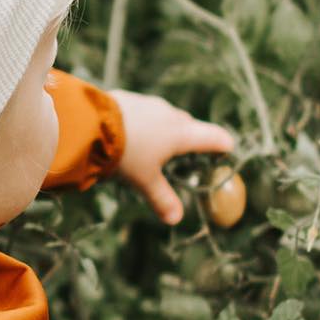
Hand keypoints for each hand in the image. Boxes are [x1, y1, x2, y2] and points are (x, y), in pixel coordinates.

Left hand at [108, 89, 235, 224]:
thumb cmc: (125, 154)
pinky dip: (147, 122)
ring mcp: (149, 104)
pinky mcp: (130, 99)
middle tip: (191, 150)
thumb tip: (176, 219)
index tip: (228, 147)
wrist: (90, 124)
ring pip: (166, 116)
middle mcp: (169, 115)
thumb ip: (162, 199)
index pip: (212, 137)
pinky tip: (135, 133)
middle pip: (189, 125)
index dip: (222, 143)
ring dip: (168, 128)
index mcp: (180, 134)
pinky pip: (146, 112)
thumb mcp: (144, 181)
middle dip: (192, 136)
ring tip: (160, 143)